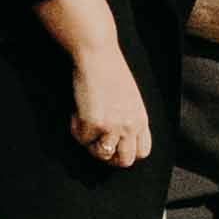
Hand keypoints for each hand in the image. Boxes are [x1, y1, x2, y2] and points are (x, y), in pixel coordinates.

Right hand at [65, 52, 152, 174]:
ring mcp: (112, 126)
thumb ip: (129, 120)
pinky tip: (77, 111)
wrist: (98, 57)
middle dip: (108, 156)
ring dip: (90, 144)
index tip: (114, 146)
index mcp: (141, 120)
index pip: (142, 152)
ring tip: (86, 125)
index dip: (127, 152)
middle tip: (96, 142)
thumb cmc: (111, 73)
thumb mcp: (130, 100)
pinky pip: (81, 139)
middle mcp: (130, 126)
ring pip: (101, 154)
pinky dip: (76, 128)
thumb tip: (117, 141)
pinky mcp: (93, 123)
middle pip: (124, 161)